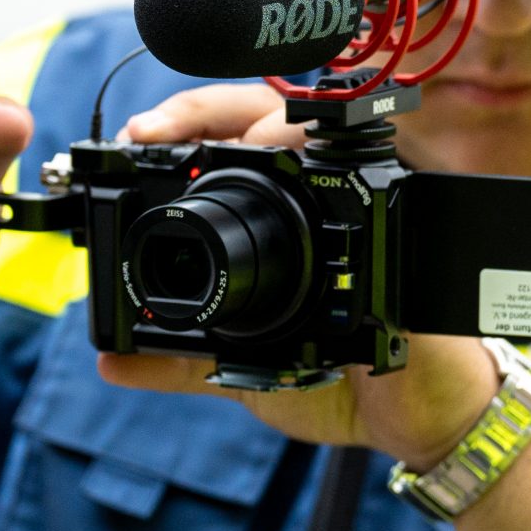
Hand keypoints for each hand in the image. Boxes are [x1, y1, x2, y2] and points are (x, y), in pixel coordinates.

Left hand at [100, 85, 500, 466]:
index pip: (230, 146)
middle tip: (155, 131)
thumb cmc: (343, 386)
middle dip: (206, 109)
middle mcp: (323, 197)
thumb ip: (181, 361)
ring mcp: (365, 199)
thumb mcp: (247, 371)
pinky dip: (332, 149)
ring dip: (265, 123)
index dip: (184, 128)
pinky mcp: (401, 217)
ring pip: (317, 124)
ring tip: (221, 142)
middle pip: (268, 112)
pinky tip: (289, 151)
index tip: (135, 139)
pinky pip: (366, 169)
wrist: (418, 422)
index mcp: (281, 223)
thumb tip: (111, 359)